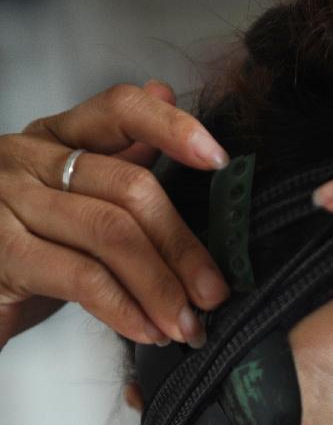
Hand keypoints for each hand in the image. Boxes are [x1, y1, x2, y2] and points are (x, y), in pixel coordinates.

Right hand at [0, 80, 231, 351]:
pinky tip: (147, 330)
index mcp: (53, 138)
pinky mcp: (3, 252)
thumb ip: (115, 157)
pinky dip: (126, 309)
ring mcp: (8, 201)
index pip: (119, 109)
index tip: (219, 159)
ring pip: (112, 234)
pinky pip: (84, 277)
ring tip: (185, 324)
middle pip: (131, 188)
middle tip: (213, 293)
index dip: (173, 128)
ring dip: (161, 287)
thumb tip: (165, 95)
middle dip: (183, 248)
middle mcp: (27, 158)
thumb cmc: (19, 247)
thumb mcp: (70, 200)